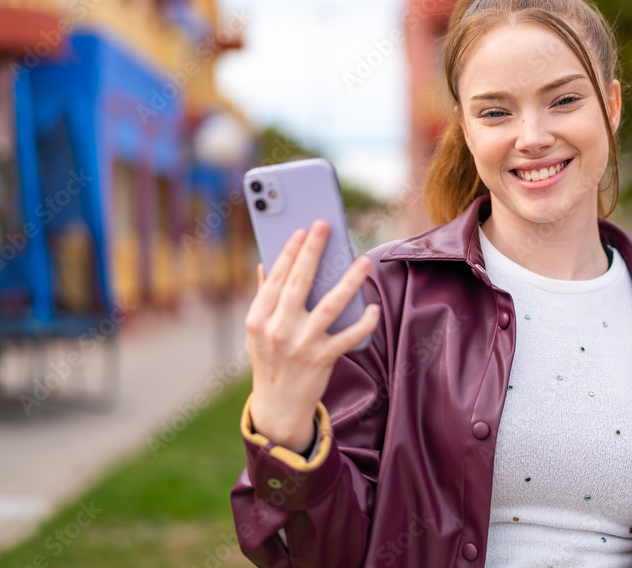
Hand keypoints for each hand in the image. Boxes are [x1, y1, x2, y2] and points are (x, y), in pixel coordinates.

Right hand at [244, 219, 379, 452]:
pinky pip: (348, 336)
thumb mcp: (256, 333)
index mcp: (258, 319)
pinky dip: (364, 322)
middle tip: (325, 225)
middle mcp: (278, 330)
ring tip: (363, 260)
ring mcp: (301, 345)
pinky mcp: (322, 359)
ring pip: (329, 306)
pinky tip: (375, 307)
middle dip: (313, 251)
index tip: (302, 230)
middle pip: (299, 283)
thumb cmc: (270, 361)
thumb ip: (262, 298)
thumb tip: (265, 264)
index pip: (276, 278)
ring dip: (348, 281)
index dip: (290, 252)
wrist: (278, 407)